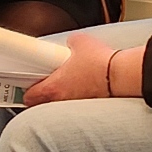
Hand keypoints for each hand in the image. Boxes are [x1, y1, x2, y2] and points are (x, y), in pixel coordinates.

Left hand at [21, 39, 144, 106]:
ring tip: (71, 84)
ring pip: (61, 107)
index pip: (29, 97)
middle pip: (43, 105)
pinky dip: (80, 99)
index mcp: (53, 88)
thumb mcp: (80, 42)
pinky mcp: (92, 109)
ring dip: (63, 98)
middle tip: (49, 83)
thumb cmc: (101, 62)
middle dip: (44, 95)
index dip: (28, 90)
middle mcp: (62, 101)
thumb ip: (69, 43)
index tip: (29, 83)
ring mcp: (77, 107)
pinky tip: (89, 88)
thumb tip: (71, 43)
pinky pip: (80, 107)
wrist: (123, 75)